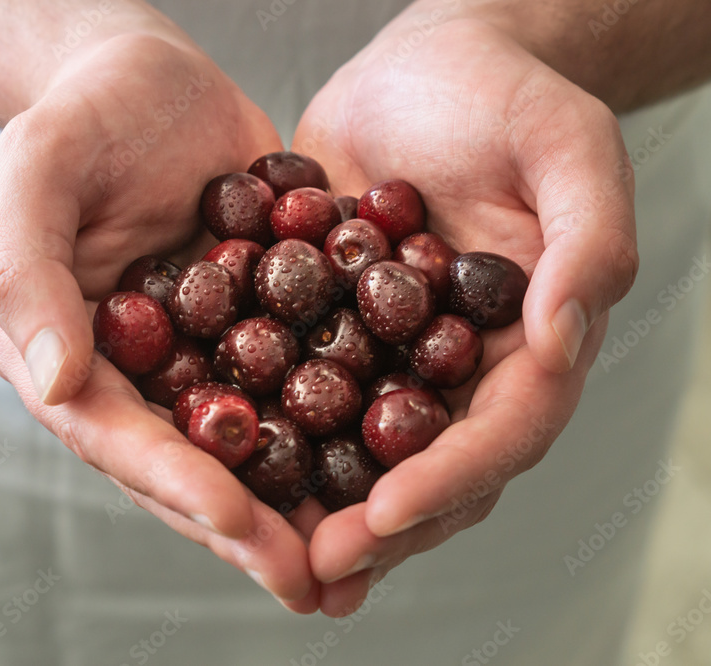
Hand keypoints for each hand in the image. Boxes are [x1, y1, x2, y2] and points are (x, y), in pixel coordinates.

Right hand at [0, 33, 321, 609]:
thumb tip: (60, 383)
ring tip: (362, 552)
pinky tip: (393, 458)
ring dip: (302, 499)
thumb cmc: (73, 119)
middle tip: (313, 578)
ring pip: (252, 439)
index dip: (174, 480)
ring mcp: (199, 354)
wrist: (142, 77)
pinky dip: (340, 422)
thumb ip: (28, 278)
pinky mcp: (256, 323)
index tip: (237, 518)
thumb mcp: (32, 179)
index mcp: (65, 356)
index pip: (116, 434)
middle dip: (249, 524)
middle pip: (189, 461)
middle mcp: (133, 374)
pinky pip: (298, 379)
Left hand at [292, 16, 638, 614]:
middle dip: (373, 525)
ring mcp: (391, 356)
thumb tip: (557, 341)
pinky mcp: (330, 328)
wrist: (428, 68)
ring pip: (357, 451)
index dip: (447, 480)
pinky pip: (298, 390)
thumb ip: (587, 242)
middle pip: (426, 469)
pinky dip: (266, 433)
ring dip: (314, 508)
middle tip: (311, 570)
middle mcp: (459, 369)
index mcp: (527, 344)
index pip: (499, 433)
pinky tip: (216, 465)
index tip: (386, 513)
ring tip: (264, 555)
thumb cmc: (508, 97)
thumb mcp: (567, 148)